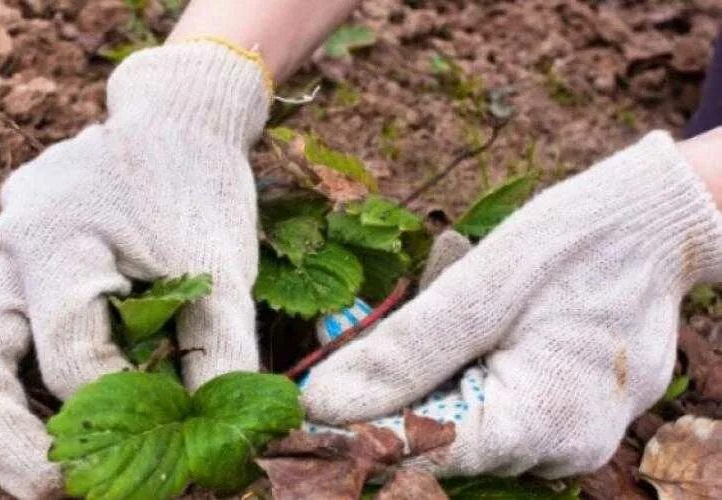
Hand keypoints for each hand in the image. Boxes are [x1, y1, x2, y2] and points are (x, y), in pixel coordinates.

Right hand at [0, 42, 268, 498]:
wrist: (172, 123)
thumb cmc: (198, 197)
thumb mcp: (222, 271)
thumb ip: (219, 354)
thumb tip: (213, 444)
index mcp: (65, 236)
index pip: (66, 347)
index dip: (104, 406)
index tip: (145, 441)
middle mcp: (7, 241)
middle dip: (2, 433)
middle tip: (48, 490)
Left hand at [301, 131, 721, 477]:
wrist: (660, 223)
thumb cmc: (578, 242)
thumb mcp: (482, 287)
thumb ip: (402, 352)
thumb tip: (322, 403)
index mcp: (541, 423)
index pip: (421, 453)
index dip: (358, 432)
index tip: (306, 406)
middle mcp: (558, 450)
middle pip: (439, 440)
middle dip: (400, 387)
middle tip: (383, 328)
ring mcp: (567, 438)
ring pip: (461, 421)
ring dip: (432, 371)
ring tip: (451, 290)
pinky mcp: (565, 417)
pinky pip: (493, 405)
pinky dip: (466, 366)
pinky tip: (476, 319)